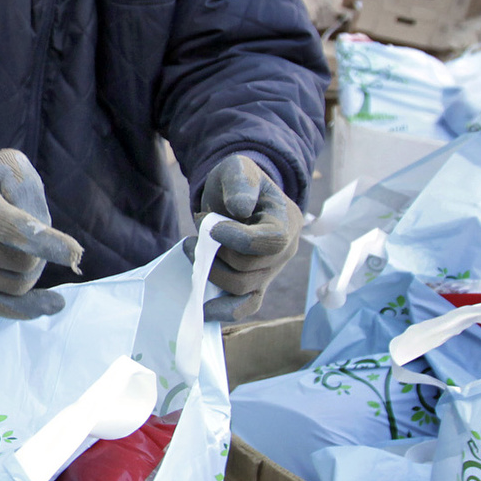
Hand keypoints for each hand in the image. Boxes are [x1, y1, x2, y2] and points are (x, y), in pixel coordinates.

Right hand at [0, 150, 84, 320]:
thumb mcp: (5, 166)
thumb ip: (28, 187)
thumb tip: (42, 237)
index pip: (14, 230)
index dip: (46, 242)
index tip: (74, 253)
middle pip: (25, 263)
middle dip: (41, 251)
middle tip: (28, 231)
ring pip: (19, 286)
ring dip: (32, 270)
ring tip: (21, 249)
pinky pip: (2, 307)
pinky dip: (29, 308)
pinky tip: (52, 304)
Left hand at [191, 155, 302, 323]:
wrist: (237, 198)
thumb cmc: (239, 183)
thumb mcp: (239, 169)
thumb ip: (241, 182)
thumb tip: (240, 208)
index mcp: (287, 221)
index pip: (270, 242)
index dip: (236, 238)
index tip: (208, 225)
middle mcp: (286, 251)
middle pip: (249, 267)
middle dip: (215, 252)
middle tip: (196, 233)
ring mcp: (271, 271)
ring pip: (240, 287)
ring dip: (209, 271)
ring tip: (193, 249)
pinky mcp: (255, 284)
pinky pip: (246, 306)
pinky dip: (225, 311)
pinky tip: (202, 308)